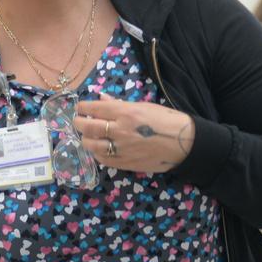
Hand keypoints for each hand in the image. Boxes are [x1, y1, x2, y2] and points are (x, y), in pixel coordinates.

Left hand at [72, 97, 194, 173]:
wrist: (184, 143)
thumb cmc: (166, 120)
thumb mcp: (144, 106)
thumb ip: (119, 104)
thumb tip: (100, 98)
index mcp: (126, 112)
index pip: (96, 108)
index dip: (83, 108)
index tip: (80, 108)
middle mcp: (120, 130)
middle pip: (88, 127)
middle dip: (78, 123)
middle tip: (77, 121)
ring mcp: (120, 148)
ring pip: (91, 145)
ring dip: (85, 139)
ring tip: (86, 135)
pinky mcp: (122, 163)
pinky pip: (101, 158)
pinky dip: (96, 152)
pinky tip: (98, 148)